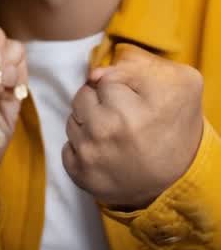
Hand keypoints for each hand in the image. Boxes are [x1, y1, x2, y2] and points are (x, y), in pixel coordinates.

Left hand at [64, 42, 204, 209]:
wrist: (179, 182)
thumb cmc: (177, 129)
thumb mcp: (181, 84)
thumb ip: (137, 67)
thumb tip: (94, 73)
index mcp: (135, 109)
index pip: (104, 80)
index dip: (120, 88)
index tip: (134, 104)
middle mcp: (109, 130)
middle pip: (82, 96)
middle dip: (99, 103)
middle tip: (124, 119)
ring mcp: (91, 154)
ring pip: (72, 120)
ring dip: (89, 124)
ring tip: (116, 137)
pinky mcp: (80, 174)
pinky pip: (67, 147)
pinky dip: (82, 148)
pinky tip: (105, 153)